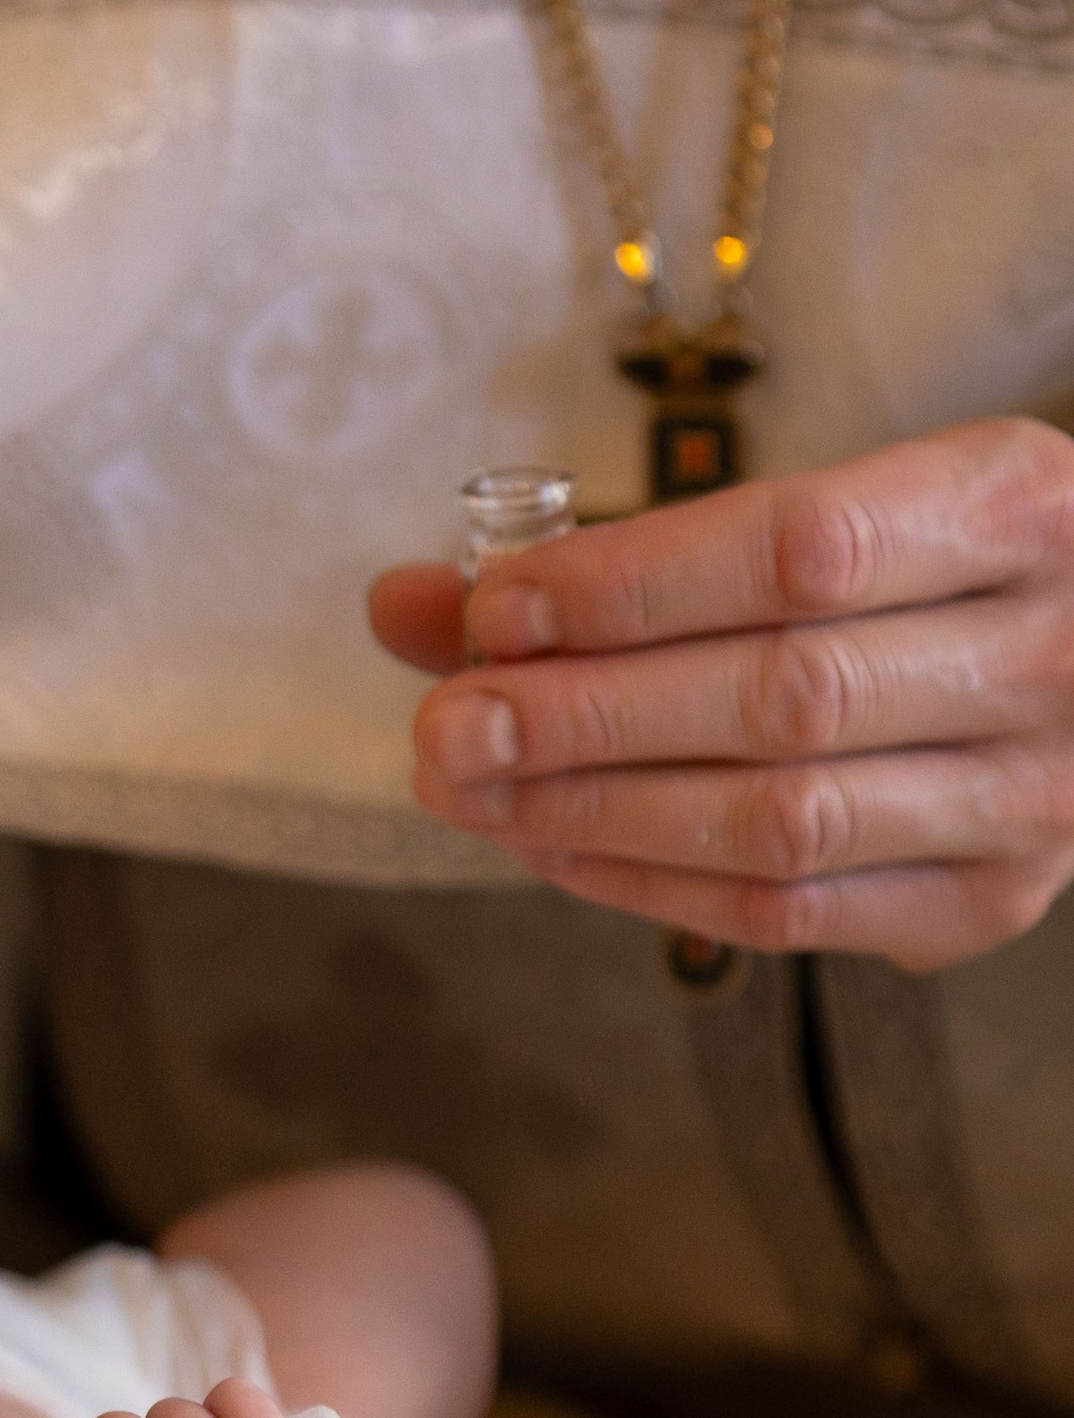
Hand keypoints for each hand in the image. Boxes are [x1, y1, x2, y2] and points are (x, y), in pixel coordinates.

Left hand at [370, 417, 1073, 971]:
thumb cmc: (919, 566)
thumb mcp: (817, 507)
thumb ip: (624, 555)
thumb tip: (408, 604)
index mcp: (1017, 504)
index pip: (798, 550)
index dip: (630, 586)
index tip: (494, 612)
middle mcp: (1055, 652)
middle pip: (784, 698)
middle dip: (587, 717)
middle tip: (447, 728)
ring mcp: (1035, 794)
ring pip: (785, 823)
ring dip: (596, 814)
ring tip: (471, 790)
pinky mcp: (990, 901)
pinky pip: (792, 913)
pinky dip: (649, 885)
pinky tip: (549, 847)